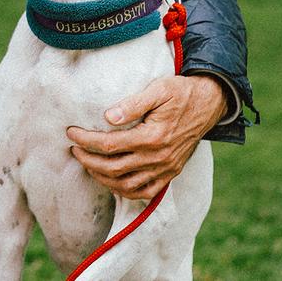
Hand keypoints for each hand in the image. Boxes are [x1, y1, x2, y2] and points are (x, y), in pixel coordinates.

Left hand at [65, 75, 226, 199]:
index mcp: (153, 136)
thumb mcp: (158, 90)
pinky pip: (146, 192)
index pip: (109, 144)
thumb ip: (133, 104)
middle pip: (113, 168)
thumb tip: (108, 117)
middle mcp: (159, 157)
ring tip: (88, 164)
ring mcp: (166, 168)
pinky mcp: (171, 173)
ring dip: (102, 178)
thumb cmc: (181, 93)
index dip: (86, 140)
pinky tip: (112, 181)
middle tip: (74, 150)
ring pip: (126, 185)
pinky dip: (125, 191)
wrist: (209, 103)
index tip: (71, 133)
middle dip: (88, 160)